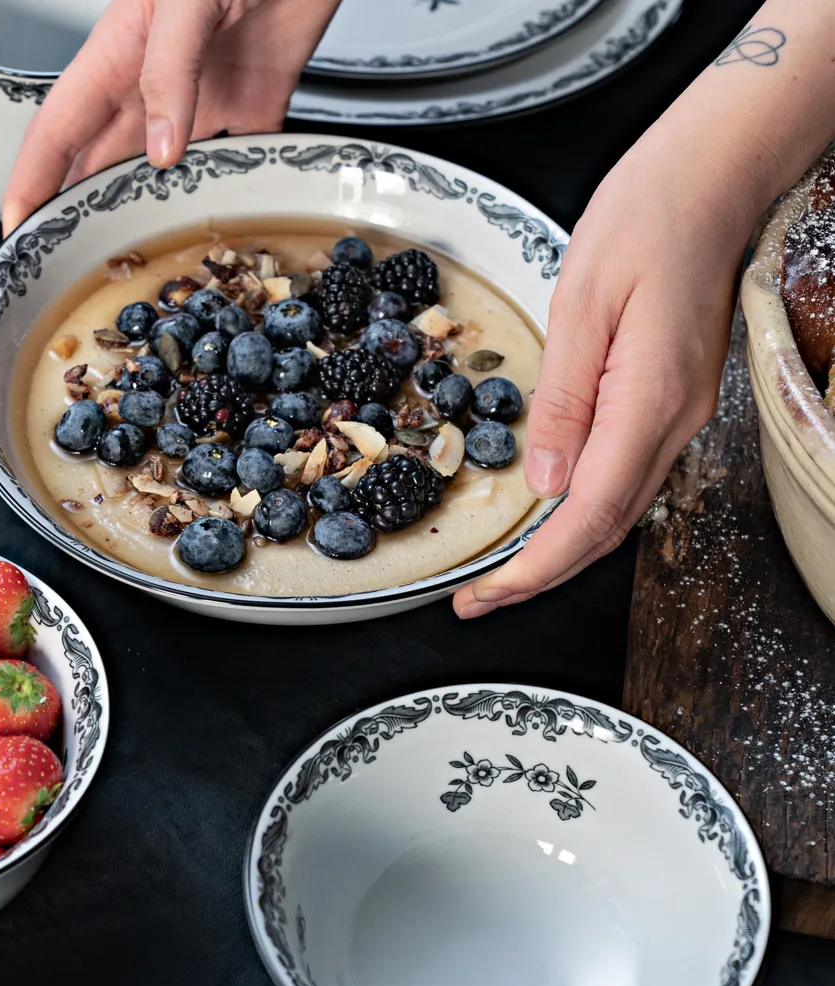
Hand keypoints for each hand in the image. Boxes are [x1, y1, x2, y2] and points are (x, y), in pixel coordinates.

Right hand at [2, 0, 339, 233]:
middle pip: (105, 161)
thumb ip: (169, 71)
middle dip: (82, 211)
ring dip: (154, 213)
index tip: (17, 225)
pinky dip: (233, 195)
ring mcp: (204, 98)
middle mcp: (156, 83)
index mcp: (120, 51)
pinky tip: (227, 225)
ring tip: (140, 259)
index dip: (33, 178)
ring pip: (167, 173)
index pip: (60, 127)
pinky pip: (239, 162)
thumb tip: (161, 152)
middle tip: (69, 263)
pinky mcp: (256, 105)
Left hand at [453, 122, 751, 619]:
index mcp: (648, 399)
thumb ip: (563, 400)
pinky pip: (626, 476)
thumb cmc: (646, 220)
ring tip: (501, 571)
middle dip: (540, 575)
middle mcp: (674, 421)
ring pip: (618, 510)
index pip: (591, 513)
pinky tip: (547, 516)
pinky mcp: (671, 403)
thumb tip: (544, 482)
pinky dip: (582, 513)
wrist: (711, 181)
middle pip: (606, 528)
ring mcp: (679, 416)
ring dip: (560, 550)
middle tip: (478, 599)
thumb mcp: (582, 303)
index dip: (537, 567)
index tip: (489, 594)